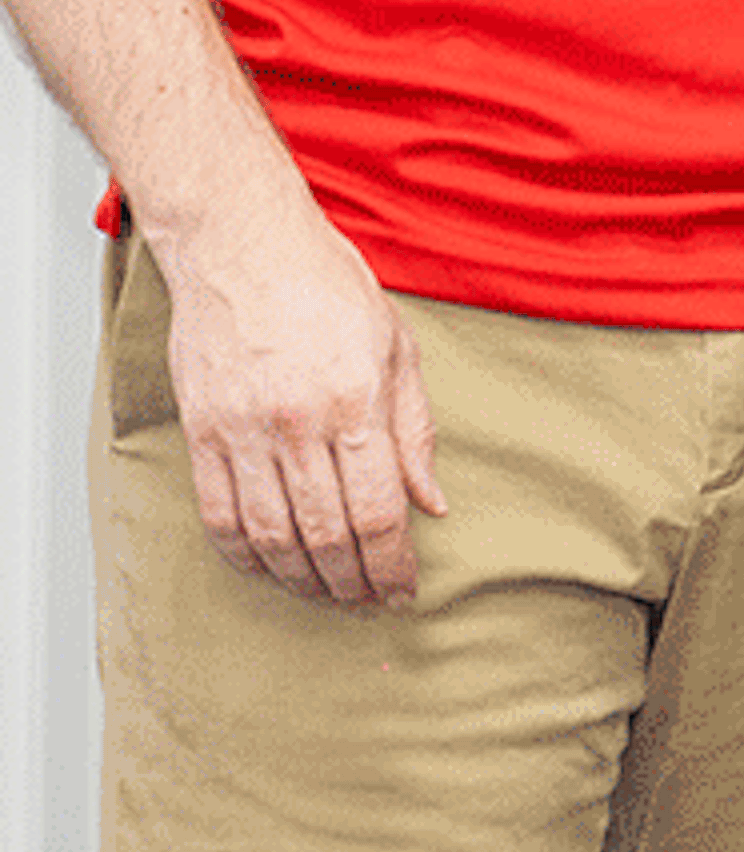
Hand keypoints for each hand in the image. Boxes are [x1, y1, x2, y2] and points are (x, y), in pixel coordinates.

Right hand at [148, 199, 446, 607]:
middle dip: (353, 583)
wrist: (243, 246)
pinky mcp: (202, 433)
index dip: (393, 564)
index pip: (378, 510)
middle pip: (326, 535)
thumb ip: (415, 430)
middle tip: (369, 604)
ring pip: (271, 537)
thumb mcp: (397, 345)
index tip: (404, 589)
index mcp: (356, 400)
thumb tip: (432, 504)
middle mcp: (298, 424)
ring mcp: (243, 431)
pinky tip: (269, 569)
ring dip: (302, 580)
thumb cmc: (326, 286)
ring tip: (327, 596)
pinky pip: (219, 516)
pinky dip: (244, 556)